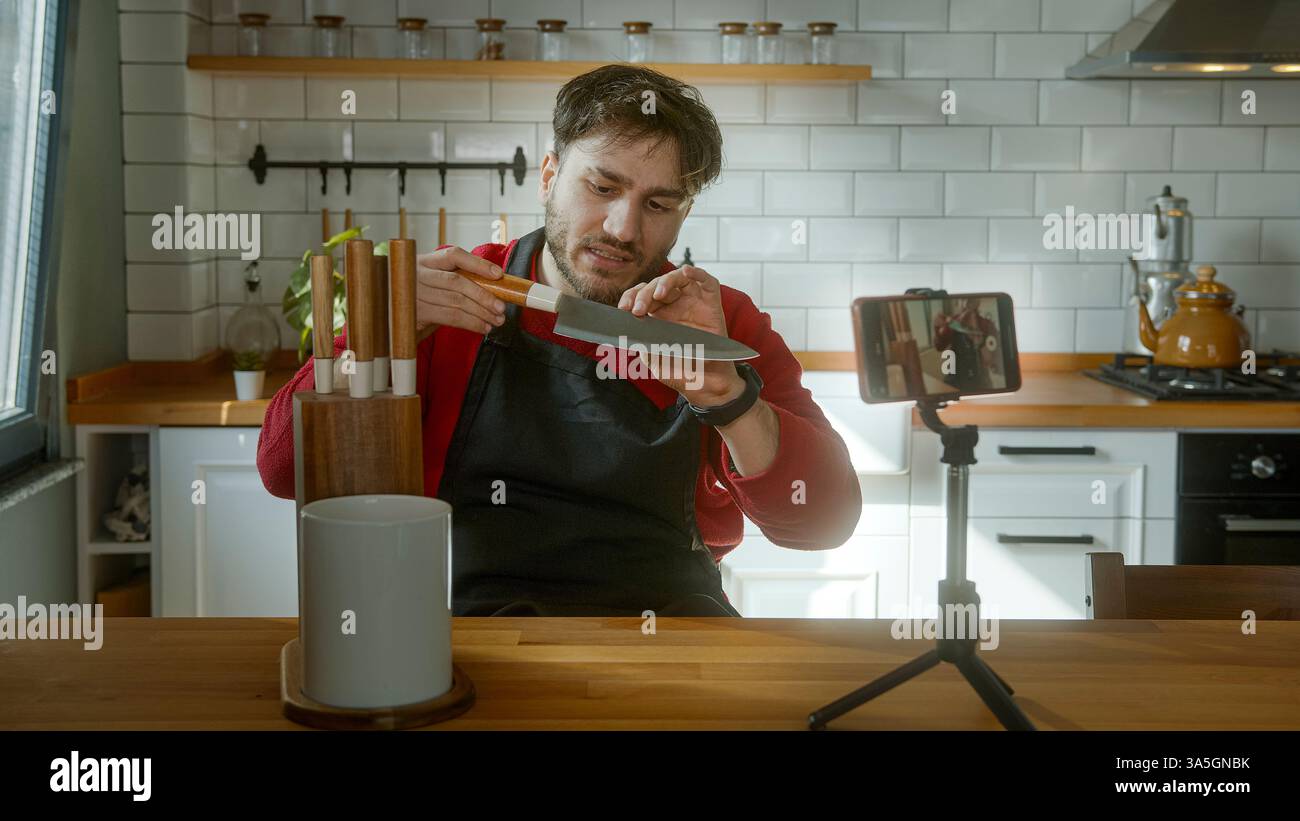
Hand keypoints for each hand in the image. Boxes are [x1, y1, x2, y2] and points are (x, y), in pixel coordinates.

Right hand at [413, 246, 506, 340]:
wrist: (390, 309)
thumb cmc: (420, 293)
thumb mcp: (433, 279)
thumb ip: (456, 278)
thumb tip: (493, 286)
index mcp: (426, 261)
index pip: (454, 255)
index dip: (478, 264)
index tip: (498, 274)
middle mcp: (418, 274)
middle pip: (457, 282)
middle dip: (484, 296)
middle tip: (501, 307)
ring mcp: (415, 294)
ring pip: (456, 302)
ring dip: (481, 313)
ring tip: (497, 320)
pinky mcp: (416, 313)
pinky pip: (450, 318)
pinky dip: (471, 323)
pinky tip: (483, 327)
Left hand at [616, 266, 745, 405]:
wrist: (708, 383)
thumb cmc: (681, 371)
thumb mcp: (655, 362)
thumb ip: (644, 347)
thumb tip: (632, 335)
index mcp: (657, 315)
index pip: (639, 296)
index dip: (630, 297)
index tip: (623, 309)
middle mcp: (673, 304)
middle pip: (654, 286)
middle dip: (643, 294)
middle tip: (638, 309)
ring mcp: (692, 301)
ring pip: (676, 278)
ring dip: (664, 282)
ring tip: (657, 294)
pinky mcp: (711, 302)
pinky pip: (706, 281)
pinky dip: (696, 273)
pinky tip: (686, 272)